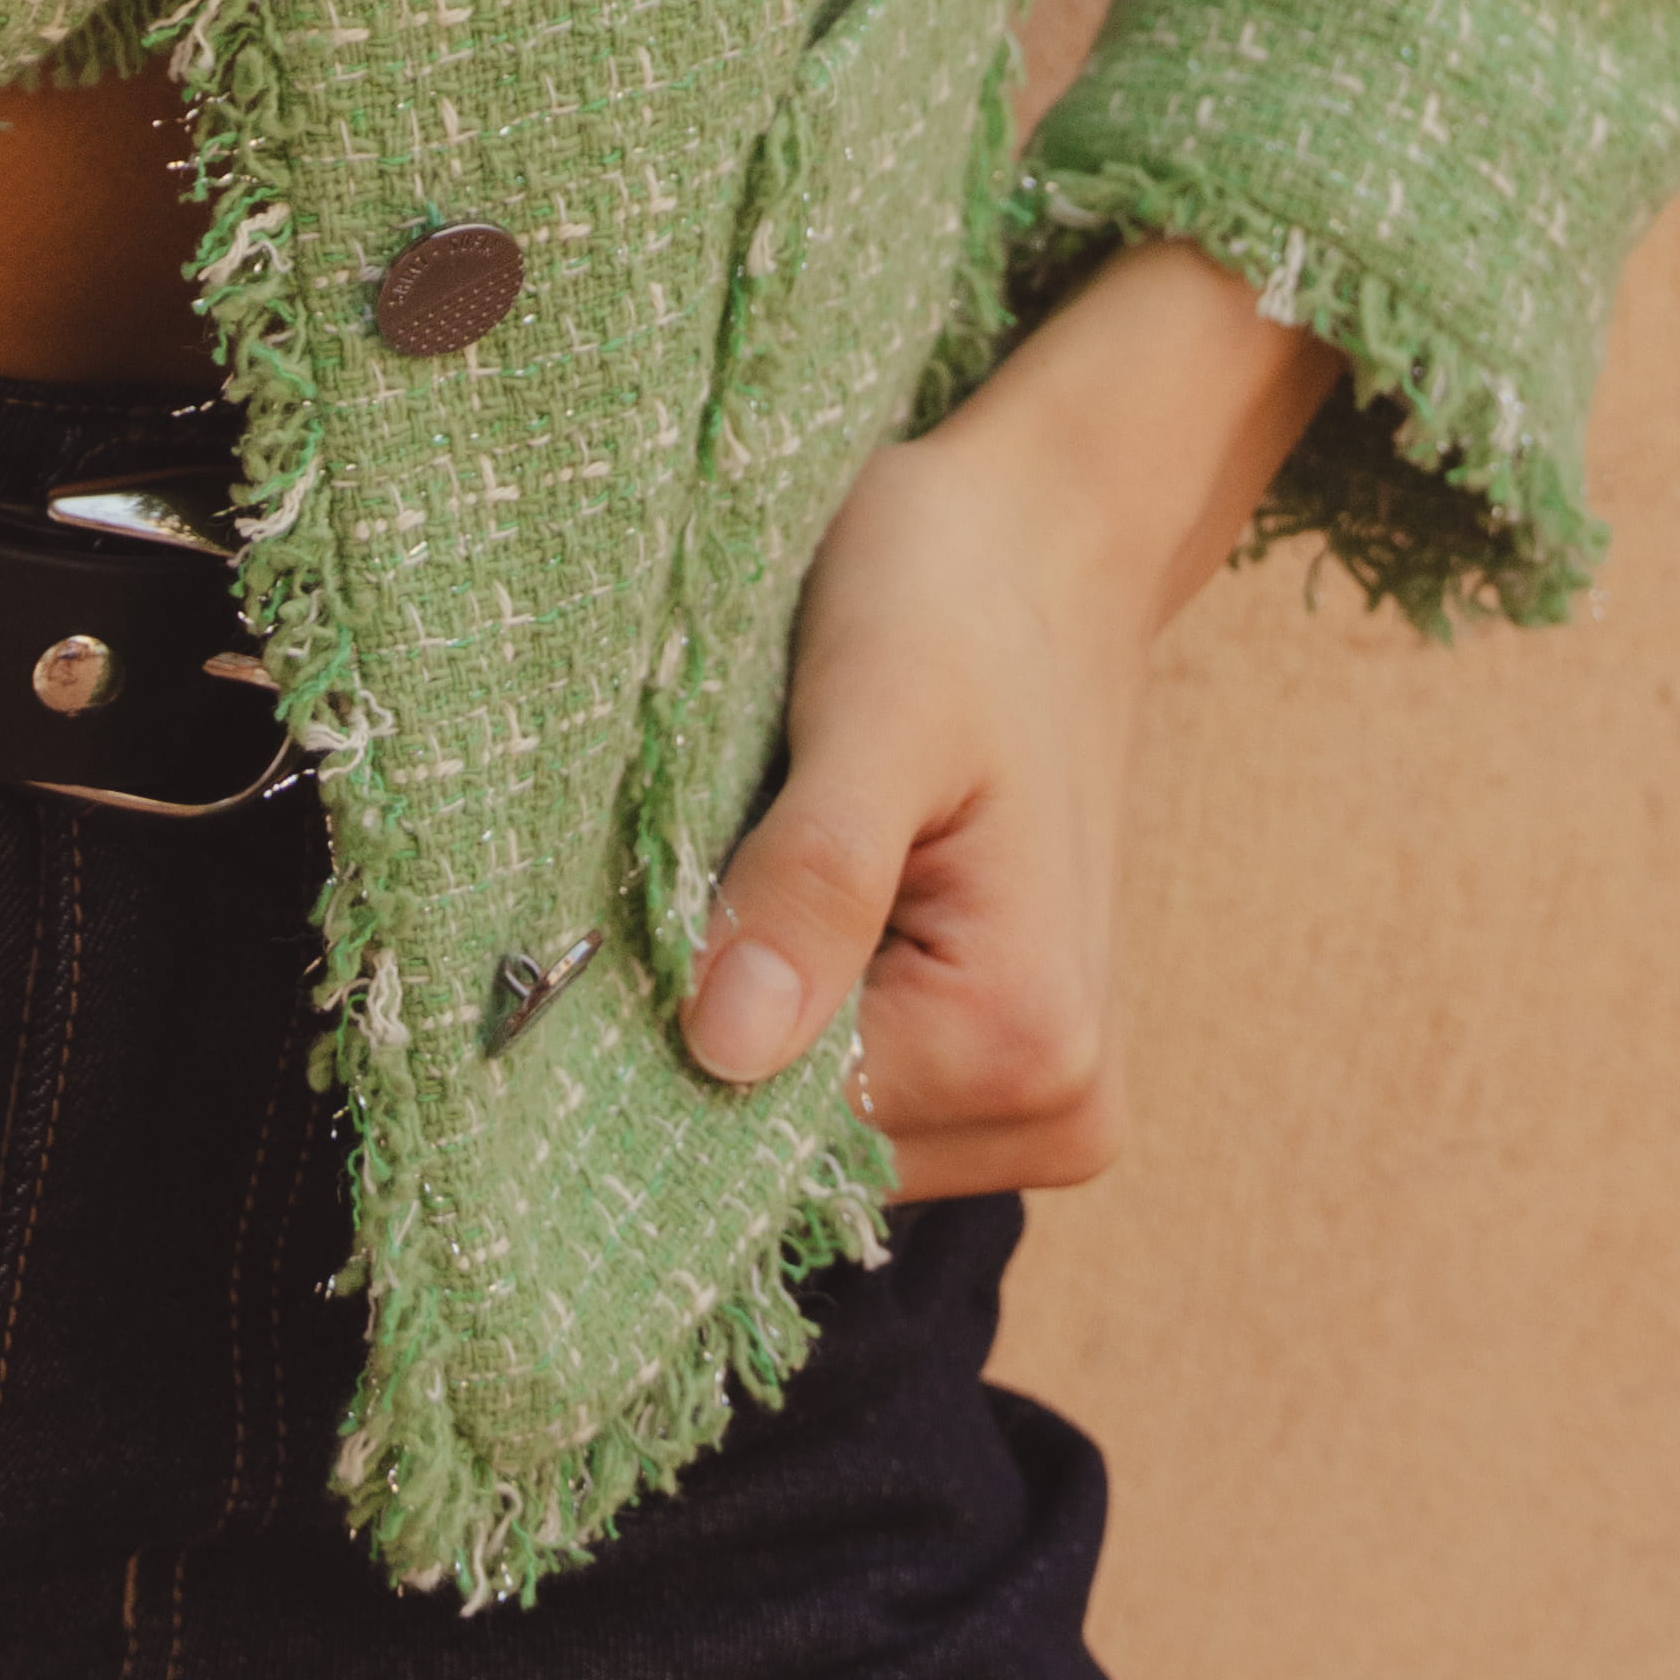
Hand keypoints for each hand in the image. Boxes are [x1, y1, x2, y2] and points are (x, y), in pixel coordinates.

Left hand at [669, 237, 1329, 1196]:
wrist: (1048, 538)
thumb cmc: (954, 594)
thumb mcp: (872, 707)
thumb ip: (812, 879)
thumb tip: (726, 1050)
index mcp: (1028, 1044)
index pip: (782, 1138)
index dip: (674, 1042)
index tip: (622, 923)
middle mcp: (1057, 1106)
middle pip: (803, 1141)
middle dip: (717, 1022)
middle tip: (701, 854)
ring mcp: (1042, 1096)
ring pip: (817, 1116)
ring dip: (756, 1004)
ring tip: (763, 851)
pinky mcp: (1010, 1055)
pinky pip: (858, 1075)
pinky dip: (796, 993)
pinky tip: (796, 882)